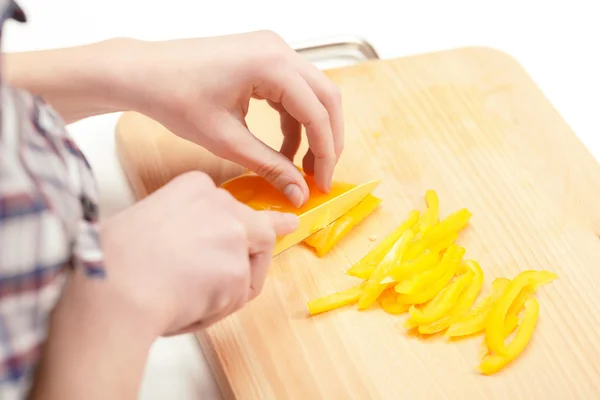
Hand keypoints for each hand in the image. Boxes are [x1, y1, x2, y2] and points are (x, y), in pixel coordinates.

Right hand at [97, 171, 298, 335]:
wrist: (112, 286)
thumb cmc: (115, 260)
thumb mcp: (150, 220)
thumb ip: (186, 226)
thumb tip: (194, 247)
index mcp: (195, 187)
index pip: (231, 206)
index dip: (240, 225)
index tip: (264, 220)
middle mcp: (221, 203)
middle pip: (258, 228)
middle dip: (264, 242)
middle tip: (287, 226)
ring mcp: (234, 235)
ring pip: (247, 270)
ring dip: (226, 290)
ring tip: (187, 300)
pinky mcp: (238, 271)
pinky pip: (237, 298)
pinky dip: (216, 310)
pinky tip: (187, 308)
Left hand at [123, 31, 343, 206]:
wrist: (144, 73)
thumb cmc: (175, 98)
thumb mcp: (226, 140)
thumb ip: (270, 166)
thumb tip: (299, 193)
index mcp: (271, 64)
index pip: (317, 113)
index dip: (326, 152)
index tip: (323, 183)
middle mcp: (279, 49)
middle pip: (326, 97)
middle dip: (328, 139)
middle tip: (321, 174)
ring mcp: (272, 49)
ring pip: (313, 93)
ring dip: (313, 129)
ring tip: (303, 166)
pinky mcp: (263, 57)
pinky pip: (292, 90)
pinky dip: (294, 119)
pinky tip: (285, 147)